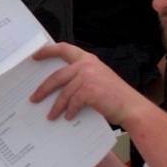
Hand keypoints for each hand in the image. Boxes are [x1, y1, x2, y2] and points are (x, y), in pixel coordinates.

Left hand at [29, 42, 148, 128]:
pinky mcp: (89, 90)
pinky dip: (69, 111)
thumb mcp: (98, 78)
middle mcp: (86, 65)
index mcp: (88, 59)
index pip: (63, 49)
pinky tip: (68, 117)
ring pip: (63, 93)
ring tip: (50, 115)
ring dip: (56, 107)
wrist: (132, 107)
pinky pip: (72, 102)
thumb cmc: (114, 96)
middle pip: (56, 76)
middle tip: (34, 98)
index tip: (34, 56)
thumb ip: (80, 76)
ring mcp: (88, 77)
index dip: (47, 51)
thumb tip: (57, 86)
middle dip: (43, 89)